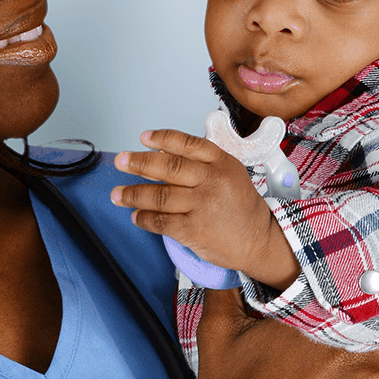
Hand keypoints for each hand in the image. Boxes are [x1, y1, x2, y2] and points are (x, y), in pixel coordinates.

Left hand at [113, 129, 300, 288]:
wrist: (259, 240)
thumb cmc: (241, 207)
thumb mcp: (229, 174)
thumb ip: (200, 163)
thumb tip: (160, 156)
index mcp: (221, 163)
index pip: (188, 144)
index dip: (162, 139)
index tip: (144, 138)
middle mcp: (212, 182)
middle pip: (169, 168)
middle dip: (139, 163)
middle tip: (121, 162)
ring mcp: (203, 206)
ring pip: (160, 196)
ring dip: (133, 194)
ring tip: (118, 195)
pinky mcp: (194, 230)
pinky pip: (161, 221)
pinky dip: (144, 218)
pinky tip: (136, 216)